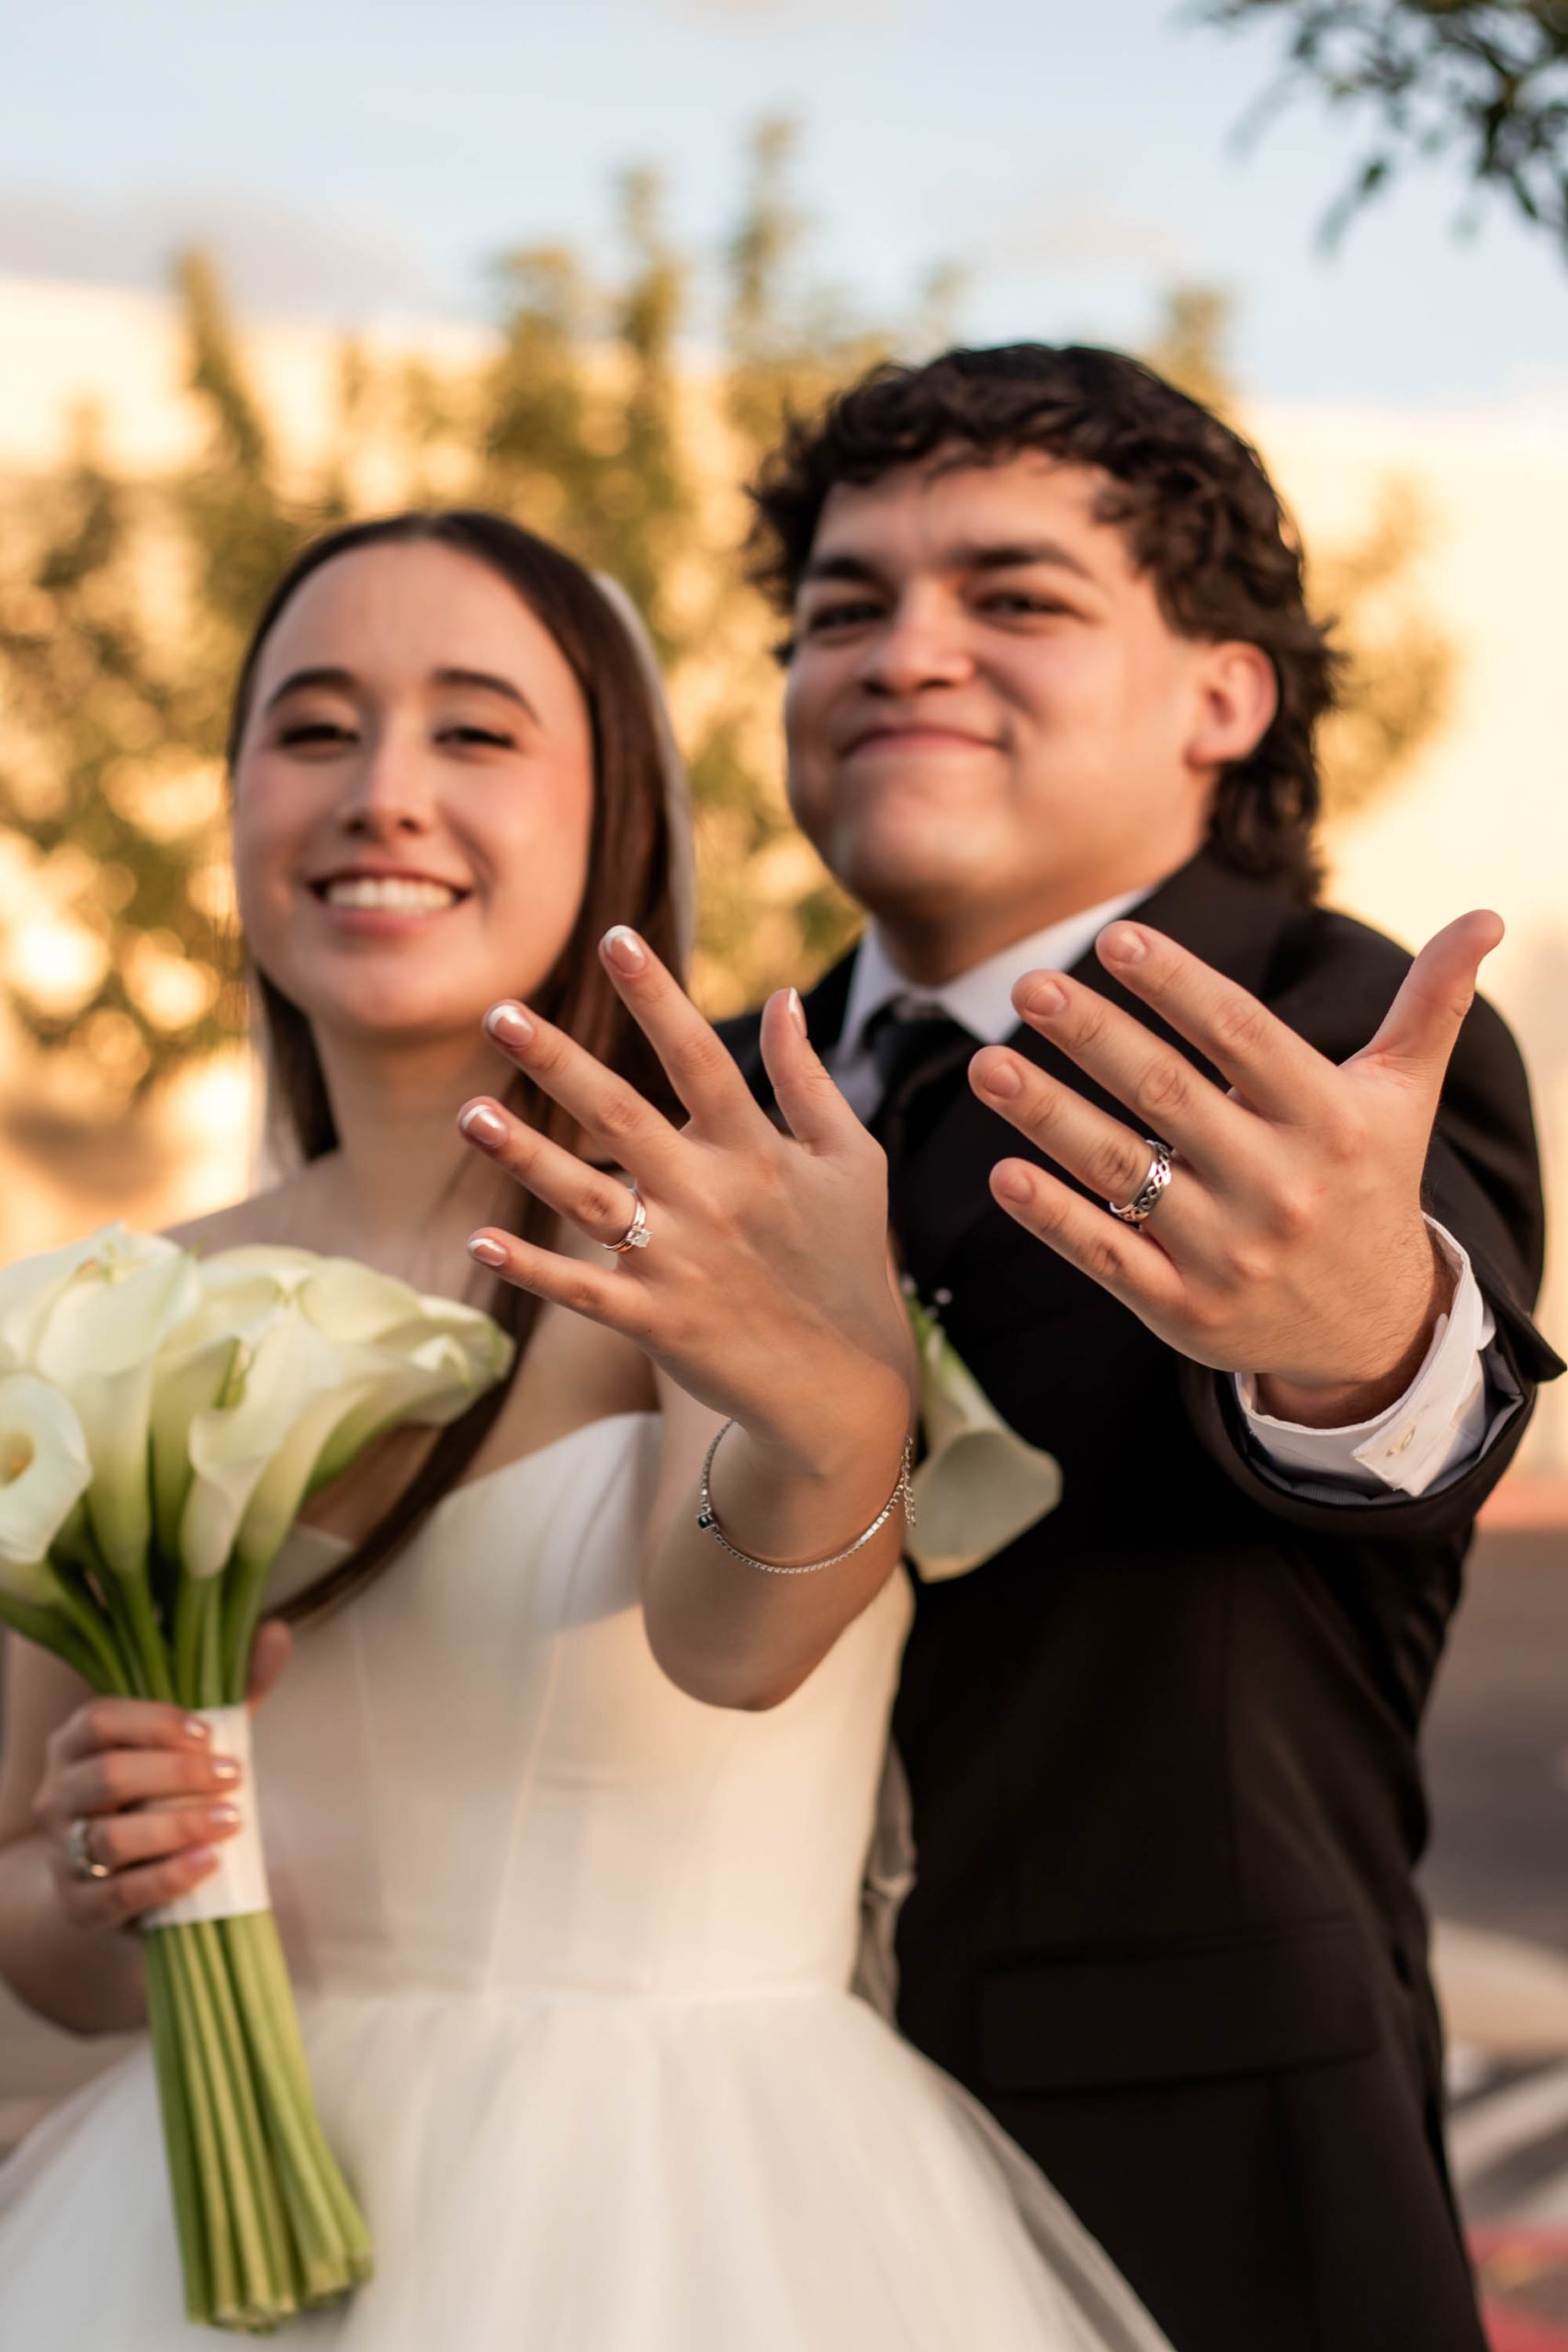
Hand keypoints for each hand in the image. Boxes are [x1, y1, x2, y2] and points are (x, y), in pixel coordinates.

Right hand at [33, 1622, 290, 1934]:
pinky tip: (208, 1862)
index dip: (154, 1723)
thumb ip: (233, 1690)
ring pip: (109, 1839)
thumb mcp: (193, 1743)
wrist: (117, 1875)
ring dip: (176, 1827)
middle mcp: (57, 1794)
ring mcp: (61, 1852)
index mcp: (75, 1743)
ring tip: (231, 1821)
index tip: (209, 1733)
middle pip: (108, 1777)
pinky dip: (166, 1879)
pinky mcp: (77, 1906)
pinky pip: (115, 1896)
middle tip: (235, 1777)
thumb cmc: (158, 1793)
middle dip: (177, 1775)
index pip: (100, 1719)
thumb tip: (275, 1633)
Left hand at [458, 926, 912, 1477]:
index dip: (658, 996)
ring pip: (588, 1198)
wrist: (845, 1388)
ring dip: (525, 1156)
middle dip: (558, 1062)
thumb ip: (807, 1079)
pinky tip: (480, 1241)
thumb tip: (784, 995)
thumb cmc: (849, 1261)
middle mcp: (713, 1197)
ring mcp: (681, 1261)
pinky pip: (582, 1292)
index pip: (700, 1057)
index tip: (615, 936)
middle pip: (623, 1116)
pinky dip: (533, 1269)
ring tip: (467, 1114)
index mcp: (758, 1151)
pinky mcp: (657, 1321)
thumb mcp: (851, 1161)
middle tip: (498, 1012)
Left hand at [970, 911, 1501, 1427]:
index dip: (1179, 986)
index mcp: (1329, 1121)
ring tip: (985, 1065)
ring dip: (1050, 1119)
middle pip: (1170, 1098)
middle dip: (1095, 1038)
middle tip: (1028, 986)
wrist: (1373, 1331)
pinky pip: (1107, 1256)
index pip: (1243, 1037)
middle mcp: (1279, 1185)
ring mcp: (1228, 1253)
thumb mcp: (1405, 1097)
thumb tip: (1487, 914)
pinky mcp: (1184, 1309)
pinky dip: (1054, 1217)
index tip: (1116, 940)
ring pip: (1125, 1173)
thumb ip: (1431, 1005)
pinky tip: (1004, 1173)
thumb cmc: (1371, 1184)